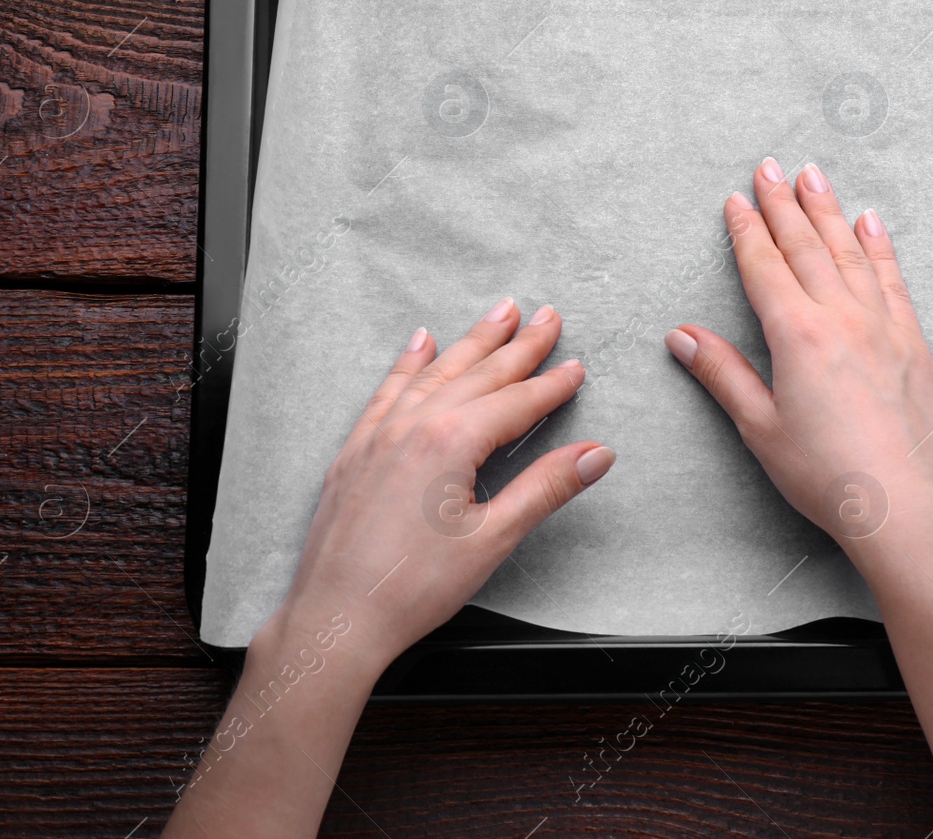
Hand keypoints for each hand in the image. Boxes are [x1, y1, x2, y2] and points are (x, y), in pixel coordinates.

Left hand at [262, 298, 615, 673]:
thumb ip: (545, 488)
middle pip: (479, 374)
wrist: (337, 618)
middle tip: (548, 316)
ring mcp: (378, 435)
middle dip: (518, 345)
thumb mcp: (493, 540)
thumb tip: (596, 455)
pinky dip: (409, 363)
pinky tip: (421, 343)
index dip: (551, 385)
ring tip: (499, 313)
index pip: (516, 403)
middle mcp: (412, 426)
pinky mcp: (355, 452)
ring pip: (435, 372)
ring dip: (471, 342)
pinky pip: (388, 391)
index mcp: (450, 443)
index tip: (576, 367)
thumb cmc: (411, 589)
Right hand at [665, 157, 932, 548]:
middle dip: (783, 204)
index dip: (747, 232)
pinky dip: (878, 246)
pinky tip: (870, 222)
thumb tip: (681, 336)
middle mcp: (841, 318)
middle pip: (806, 246)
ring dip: (828, 210)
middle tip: (768, 166)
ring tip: (814, 175)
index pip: (765, 268)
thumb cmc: (827, 475)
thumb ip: (723, 374)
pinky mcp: (912, 341)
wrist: (903, 503)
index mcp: (797, 336)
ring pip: (849, 251)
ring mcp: (883, 325)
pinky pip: (892, 278)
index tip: (735, 200)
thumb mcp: (761, 428)